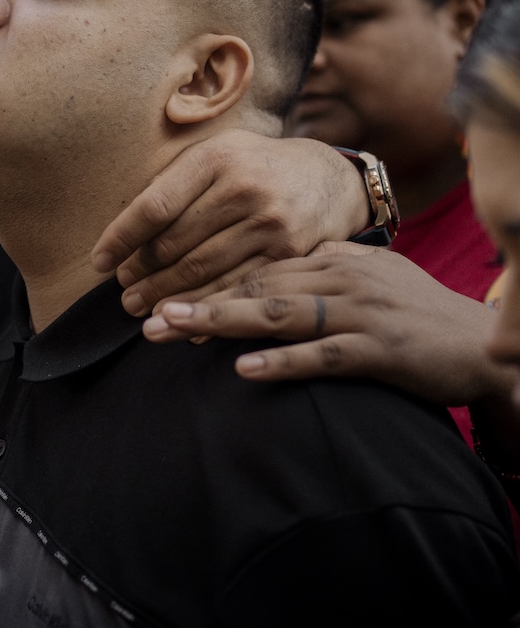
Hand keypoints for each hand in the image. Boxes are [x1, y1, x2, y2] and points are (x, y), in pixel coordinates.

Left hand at [92, 131, 370, 315]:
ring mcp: (269, 222)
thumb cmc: (255, 167)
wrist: (329, 178)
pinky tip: (183, 323)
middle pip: (176, 244)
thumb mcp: (217, 154)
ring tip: (141, 310)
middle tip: (122, 291)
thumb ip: (175, 182)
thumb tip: (124, 230)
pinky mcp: (289, 253)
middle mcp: (243, 187)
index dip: (121, 238)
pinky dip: (205, 310)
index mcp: (216, 158)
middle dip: (141, 274)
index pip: (154, 206)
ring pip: (203, 272)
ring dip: (165, 298)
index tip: (99, 261)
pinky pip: (236, 288)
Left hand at [142, 243, 515, 406]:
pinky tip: (244, 370)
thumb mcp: (370, 274)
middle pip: (257, 284)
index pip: (258, 264)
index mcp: (332, 258)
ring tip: (175, 329)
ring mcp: (358, 312)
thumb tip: (275, 269)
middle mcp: (340, 277)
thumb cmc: (417, 309)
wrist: (477, 341)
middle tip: (150, 314)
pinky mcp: (378, 349)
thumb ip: (324, 265)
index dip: (209, 278)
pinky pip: (322, 355)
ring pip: (279, 312)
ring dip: (223, 320)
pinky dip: (282, 362)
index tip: (165, 293)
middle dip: (200, 299)